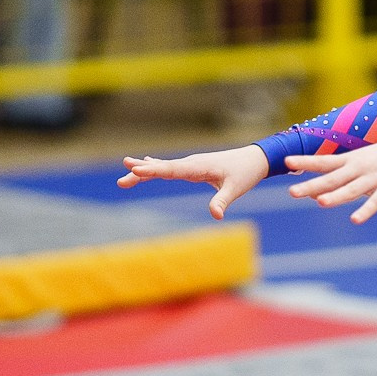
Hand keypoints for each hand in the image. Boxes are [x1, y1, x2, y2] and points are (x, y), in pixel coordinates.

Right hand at [118, 144, 269, 219]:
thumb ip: (222, 201)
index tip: (136, 168)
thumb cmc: (245, 173)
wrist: (255, 158)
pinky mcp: (194, 166)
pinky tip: (145, 163)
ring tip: (125, 171)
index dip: (153, 169)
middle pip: (162, 168)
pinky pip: (170, 167)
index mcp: (199, 167)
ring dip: (145, 169)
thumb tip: (216, 216)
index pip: (172, 169)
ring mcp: (191, 164)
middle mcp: (192, 163)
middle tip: (121, 180)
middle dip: (141, 173)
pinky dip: (156, 166)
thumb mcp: (236, 189)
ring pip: (164, 167)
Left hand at [281, 135, 376, 223]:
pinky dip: (365, 210)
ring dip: (336, 196)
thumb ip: (339, 176)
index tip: (287, 162)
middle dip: (312, 185)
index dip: (305, 162)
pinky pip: (375, 202)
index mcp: (350, 160)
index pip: (323, 161)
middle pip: (332, 178)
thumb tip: (314, 191)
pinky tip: (355, 219)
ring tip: (320, 202)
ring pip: (351, 189)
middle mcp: (359, 168)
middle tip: (292, 192)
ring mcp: (374, 178)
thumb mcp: (359, 161)